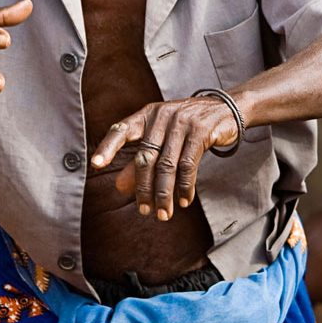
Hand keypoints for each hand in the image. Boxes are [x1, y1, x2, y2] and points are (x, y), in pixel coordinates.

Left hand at [92, 95, 243, 220]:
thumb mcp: (163, 138)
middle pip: (146, 157)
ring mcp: (182, 122)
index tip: (95, 164)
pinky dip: (185, 186)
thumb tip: (120, 187)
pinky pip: (189, 165)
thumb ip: (141, 161)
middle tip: (144, 211)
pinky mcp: (200, 131)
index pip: (122, 130)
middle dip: (144, 188)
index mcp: (147, 115)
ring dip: (165, 194)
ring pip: (167, 165)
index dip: (108, 147)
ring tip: (164, 213)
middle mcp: (162, 116)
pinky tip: (184, 200)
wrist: (225, 109)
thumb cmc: (188, 126)